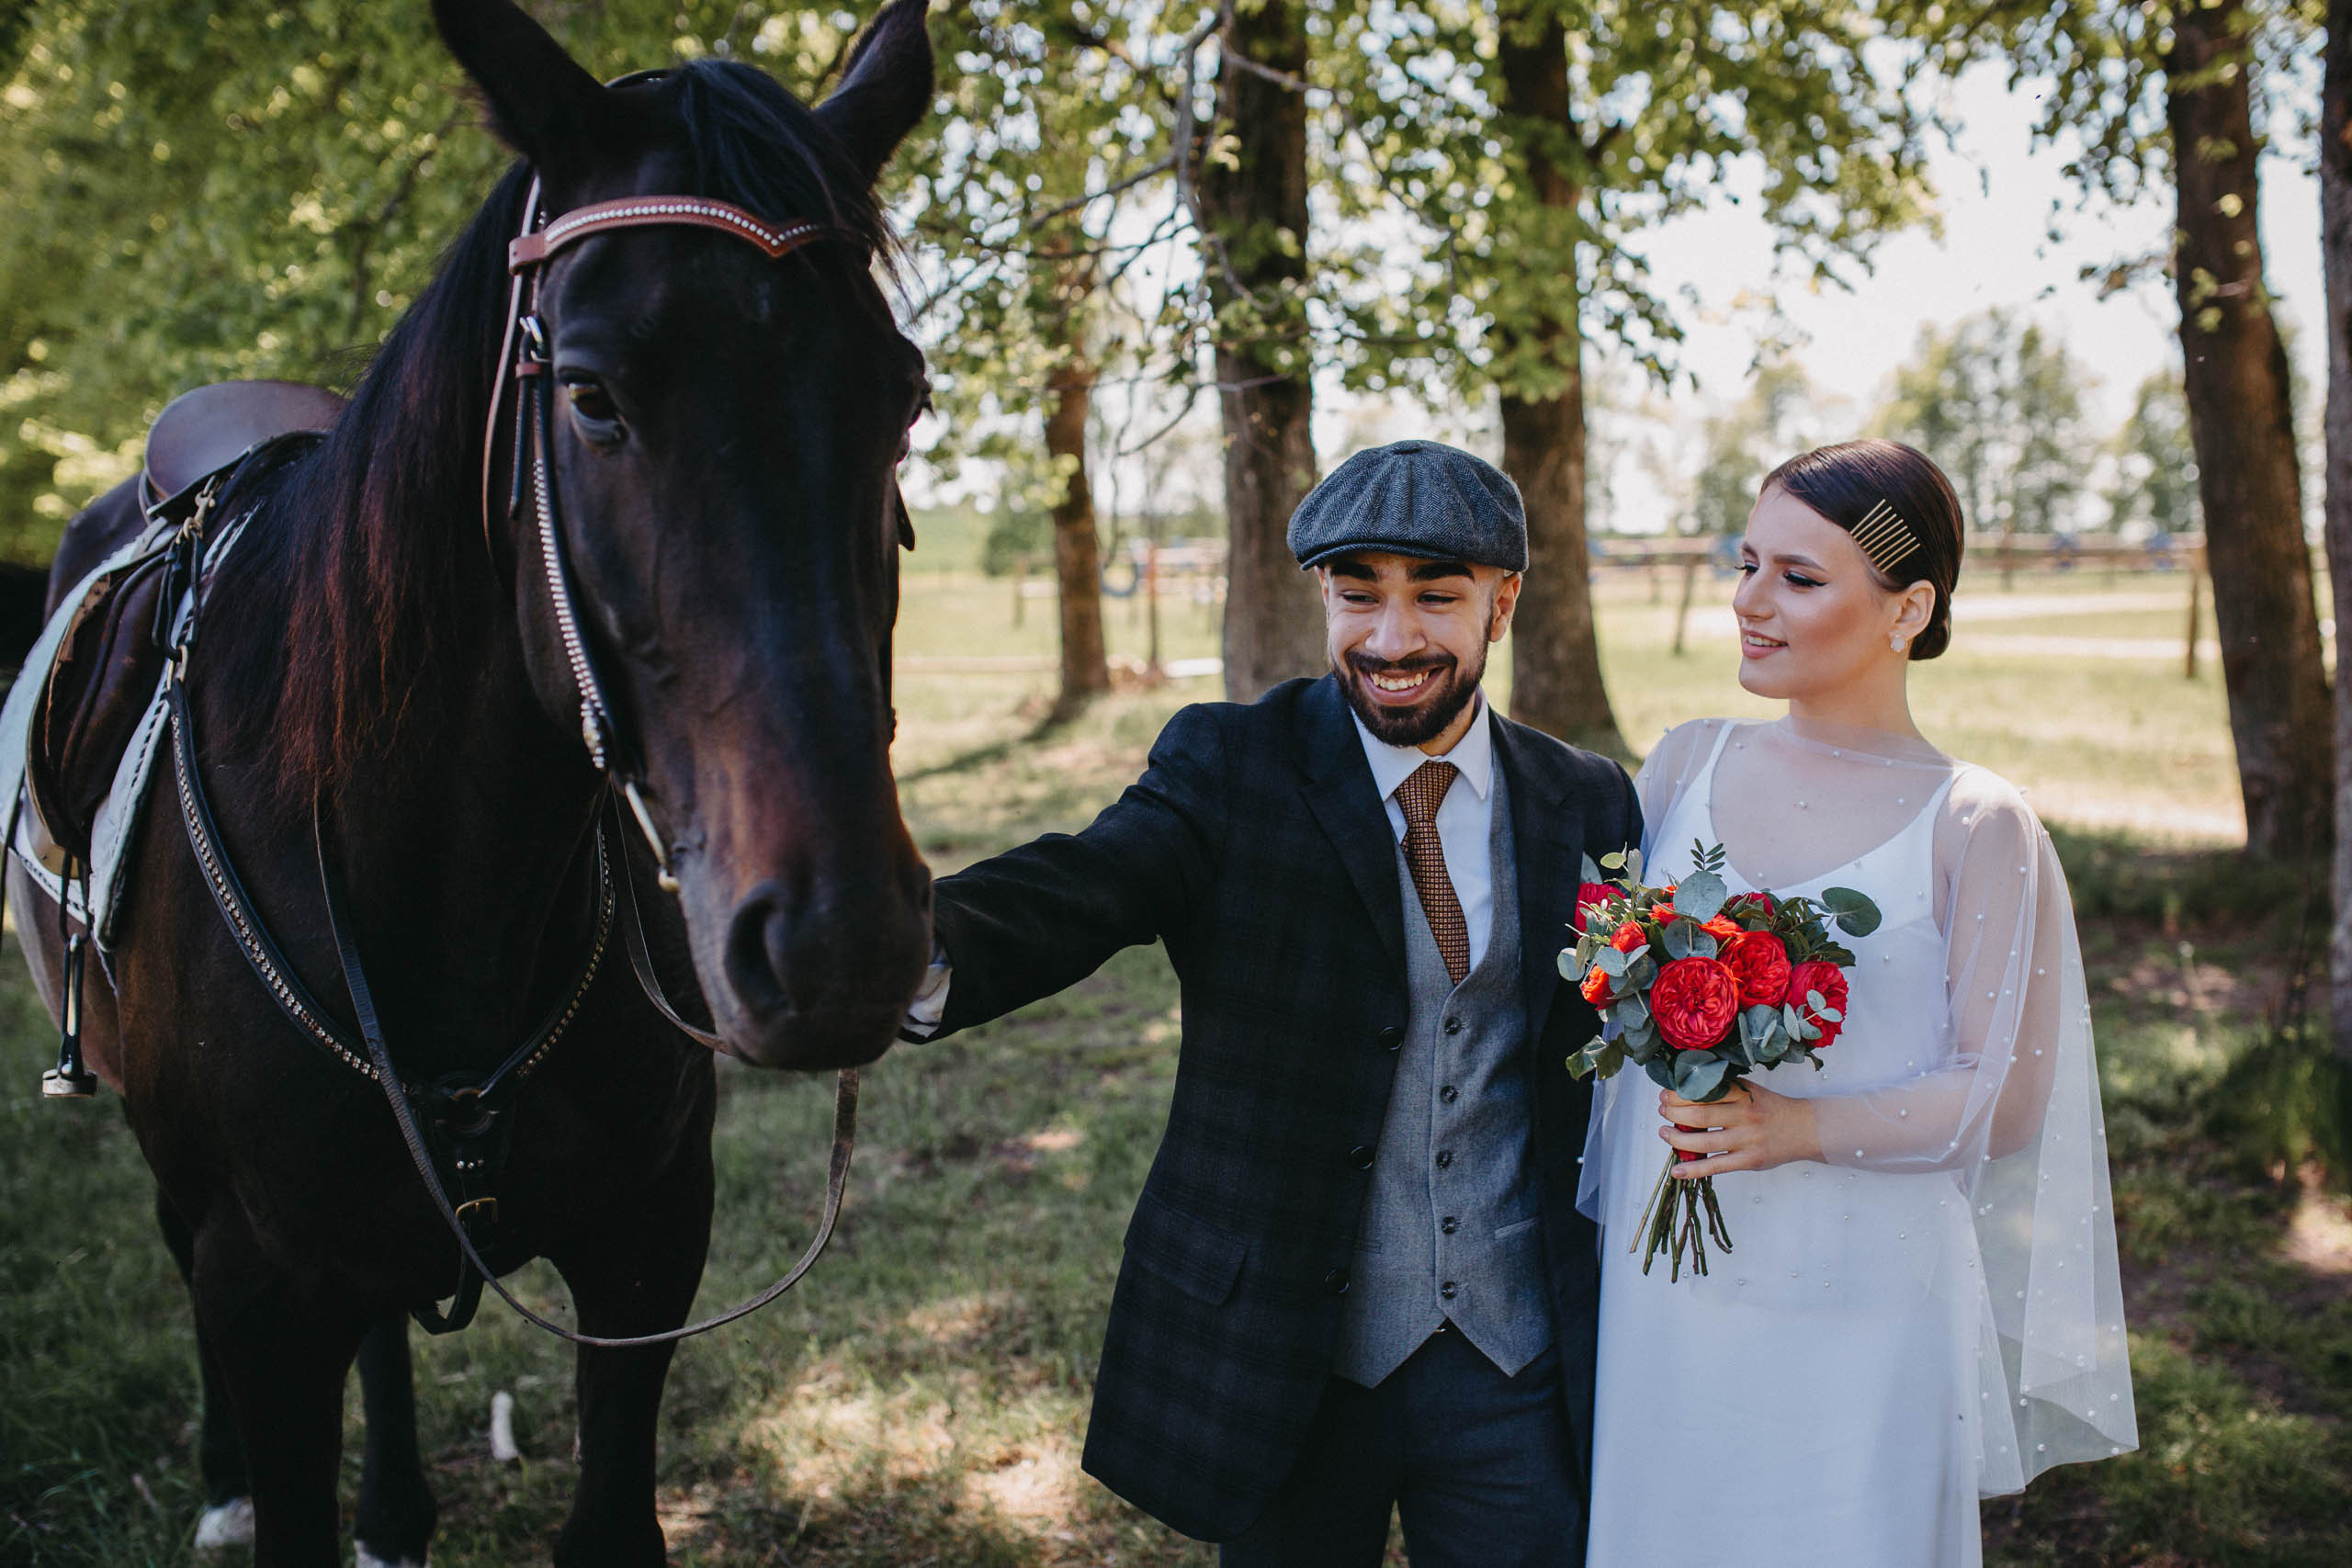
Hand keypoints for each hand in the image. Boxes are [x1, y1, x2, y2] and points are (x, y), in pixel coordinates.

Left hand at [1658, 1082, 1820, 1176]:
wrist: (1805, 1129)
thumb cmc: (1771, 1109)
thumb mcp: (1750, 1091)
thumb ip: (1724, 1090)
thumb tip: (1684, 1093)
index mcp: (1742, 1094)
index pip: (1703, 1092)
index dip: (1679, 1094)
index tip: (1665, 1096)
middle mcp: (1744, 1115)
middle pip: (1700, 1114)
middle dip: (1674, 1113)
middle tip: (1663, 1112)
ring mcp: (1747, 1139)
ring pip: (1704, 1141)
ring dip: (1677, 1138)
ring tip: (1664, 1133)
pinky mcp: (1749, 1160)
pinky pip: (1716, 1166)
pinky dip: (1694, 1169)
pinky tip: (1677, 1171)